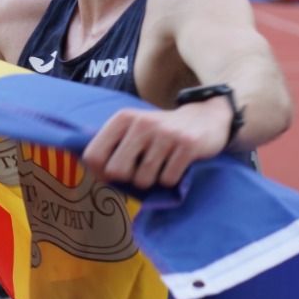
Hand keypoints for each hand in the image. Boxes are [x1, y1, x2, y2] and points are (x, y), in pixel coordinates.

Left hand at [82, 101, 231, 189]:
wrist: (207, 117)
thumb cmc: (162, 133)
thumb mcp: (134, 129)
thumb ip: (111, 145)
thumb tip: (91, 169)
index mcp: (123, 118)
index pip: (94, 156)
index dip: (100, 173)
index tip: (113, 175)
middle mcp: (142, 123)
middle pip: (117, 172)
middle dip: (128, 179)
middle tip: (141, 171)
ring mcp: (165, 134)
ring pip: (143, 179)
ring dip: (152, 181)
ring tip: (161, 166)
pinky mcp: (187, 145)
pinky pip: (167, 180)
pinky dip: (170, 181)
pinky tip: (176, 166)